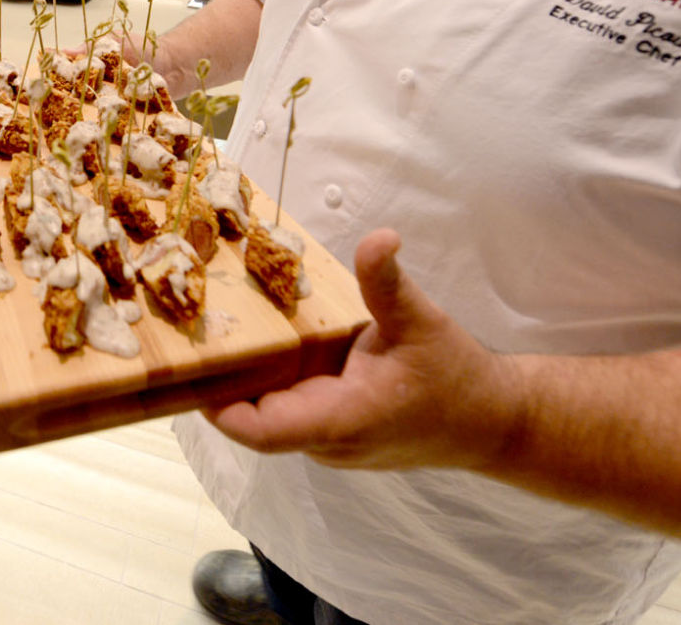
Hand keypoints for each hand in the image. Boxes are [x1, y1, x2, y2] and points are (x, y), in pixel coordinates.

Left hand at [203, 229, 526, 471]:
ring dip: (245, 378)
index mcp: (341, 419)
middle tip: (190, 328)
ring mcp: (327, 441)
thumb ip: (388, 283)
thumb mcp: (421, 322)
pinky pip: (288, 410)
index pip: (261, 431)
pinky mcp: (332, 431)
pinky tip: (259, 341)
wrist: (490, 422)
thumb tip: (379, 238)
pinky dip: (270, 380)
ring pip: (268, 414)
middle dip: (222, 378)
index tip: (189, 368)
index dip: (219, 406)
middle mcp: (326, 440)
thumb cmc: (456, 378)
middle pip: (253, 418)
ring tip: (213, 328)